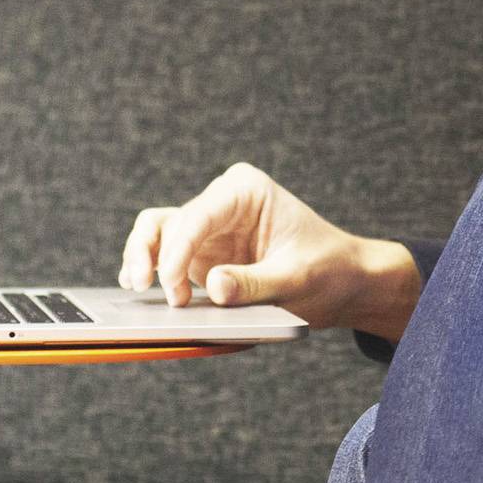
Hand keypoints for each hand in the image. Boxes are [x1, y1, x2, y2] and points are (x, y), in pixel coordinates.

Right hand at [119, 163, 422, 339]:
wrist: (347, 281)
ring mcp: (210, 228)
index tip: (174, 291)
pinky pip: (166, 257)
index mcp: (246, 190)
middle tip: (144, 288)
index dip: (177, 254)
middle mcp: (222, 201)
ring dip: (142, 259)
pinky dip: (154, 271)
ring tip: (135, 287)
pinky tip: (140, 289)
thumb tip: (212, 287)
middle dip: (154, 256)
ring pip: (158, 234)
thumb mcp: (297, 280)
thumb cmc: (329, 271)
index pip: (197, 217)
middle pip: (169, 223)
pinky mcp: (204, 253)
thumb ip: (254, 284)